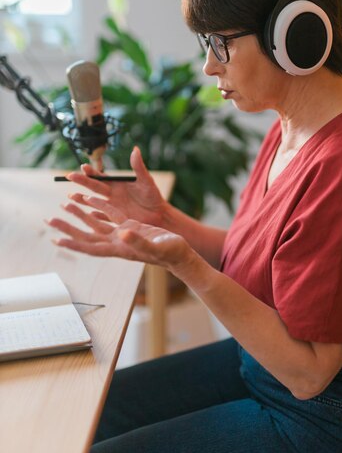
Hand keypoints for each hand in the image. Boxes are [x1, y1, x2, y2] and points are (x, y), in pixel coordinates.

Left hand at [46, 197, 192, 274]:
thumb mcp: (154, 246)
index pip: (90, 247)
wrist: (180, 252)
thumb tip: (123, 231)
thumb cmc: (169, 252)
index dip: (73, 244)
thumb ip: (138, 240)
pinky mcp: (131, 225)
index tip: (56, 239)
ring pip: (95, 223)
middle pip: (86, 235)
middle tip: (49, 220)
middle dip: (68, 228)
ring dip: (80, 215)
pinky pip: (110, 215)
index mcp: (119, 248)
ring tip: (65, 204)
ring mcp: (122, 234)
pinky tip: (90, 199)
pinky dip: (99, 207)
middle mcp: (116, 242)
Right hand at [66, 146, 166, 226]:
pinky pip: (102, 217)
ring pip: (93, 202)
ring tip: (70, 197)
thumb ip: (139, 167)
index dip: (92, 172)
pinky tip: (86, 215)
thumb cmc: (153, 196)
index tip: (83, 166)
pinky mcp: (115, 219)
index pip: (102, 176)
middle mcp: (112, 195)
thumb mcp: (146, 181)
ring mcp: (112, 207)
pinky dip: (95, 216)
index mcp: (117, 184)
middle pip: (94, 187)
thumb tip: (135, 148)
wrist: (159, 215)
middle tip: (69, 176)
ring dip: (82, 200)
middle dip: (82, 181)